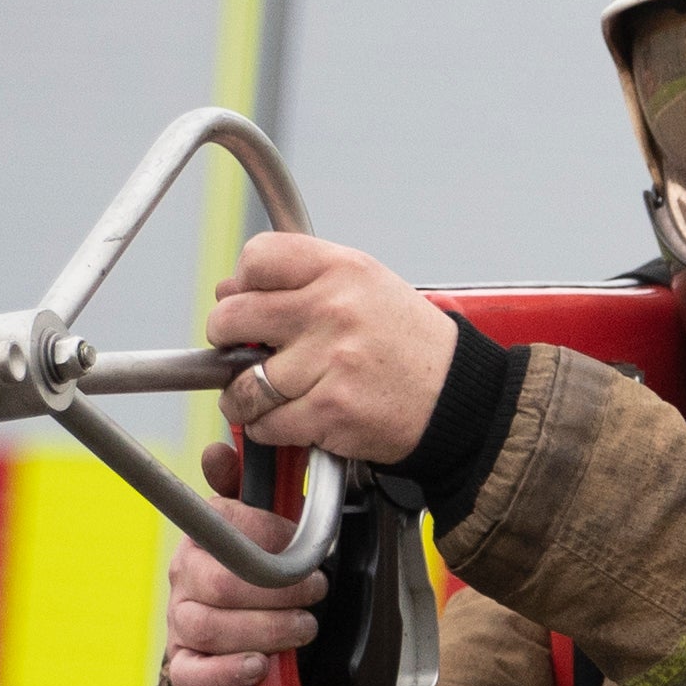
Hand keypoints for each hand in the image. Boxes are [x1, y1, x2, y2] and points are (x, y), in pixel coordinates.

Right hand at [159, 479, 325, 685]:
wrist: (252, 621)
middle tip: (315, 592)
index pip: (225, 525)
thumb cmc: (261, 567)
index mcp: (202, 537)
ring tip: (303, 627)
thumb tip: (216, 453)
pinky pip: (191, 674)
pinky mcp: (185, 663)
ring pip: (210, 628)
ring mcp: (181, 621)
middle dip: (280, 591)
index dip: (272, 535)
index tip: (308, 548)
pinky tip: (258, 666)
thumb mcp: (265, 524)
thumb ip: (246, 487)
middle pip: (220, 584)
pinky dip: (226, 673)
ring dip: (267, 630)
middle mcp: (185, 577)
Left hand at [204, 229, 456, 469]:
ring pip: (243, 381)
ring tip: (263, 395)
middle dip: (226, 341)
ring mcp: (331, 361)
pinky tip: (290, 418)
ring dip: (242, 395)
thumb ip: (303, 281)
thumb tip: (228, 293)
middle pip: (233, 318)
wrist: (459, 398)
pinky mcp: (330, 409)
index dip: (242, 284)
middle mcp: (334, 309)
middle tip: (244, 353)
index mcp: (342, 269)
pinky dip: (268, 427)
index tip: (250, 303)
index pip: (256, 258)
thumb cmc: (409, 345)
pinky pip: (266, 422)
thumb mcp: (367, 287)